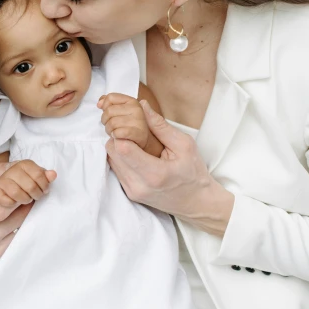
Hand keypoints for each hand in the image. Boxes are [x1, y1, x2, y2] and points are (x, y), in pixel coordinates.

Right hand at [0, 162, 55, 257]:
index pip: (0, 211)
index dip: (14, 199)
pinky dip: (26, 224)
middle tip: (29, 191)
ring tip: (24, 201)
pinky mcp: (3, 253)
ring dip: (28, 212)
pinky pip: (23, 238)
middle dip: (26, 202)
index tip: (18, 188)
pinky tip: (21, 215)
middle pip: (17, 219)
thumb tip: (18, 166)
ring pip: (23, 228)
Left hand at [98, 93, 160, 155]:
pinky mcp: (137, 133)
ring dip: (108, 130)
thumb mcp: (120, 110)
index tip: (107, 114)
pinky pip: (117, 132)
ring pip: (111, 123)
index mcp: (132, 101)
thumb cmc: (128, 124)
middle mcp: (136, 109)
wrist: (141, 140)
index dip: (104, 106)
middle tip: (110, 126)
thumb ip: (109, 103)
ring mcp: (138, 121)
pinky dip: (114, 135)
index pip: (110, 97)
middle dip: (105, 120)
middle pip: (109, 111)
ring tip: (113, 131)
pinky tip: (117, 136)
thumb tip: (99, 103)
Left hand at [105, 100, 234, 236]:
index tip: (131, 124)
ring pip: (111, 160)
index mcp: (154, 173)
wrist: (197, 202)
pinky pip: (116, 169)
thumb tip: (142, 106)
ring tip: (136, 142)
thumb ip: (160, 126)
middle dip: (119, 137)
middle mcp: (139, 185)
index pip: (122, 148)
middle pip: (112, 152)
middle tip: (133, 131)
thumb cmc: (194, 173)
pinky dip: (121, 158)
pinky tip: (136, 155)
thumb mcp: (184, 145)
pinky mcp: (129, 194)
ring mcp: (132, 191)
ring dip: (119, 147)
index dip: (122, 131)